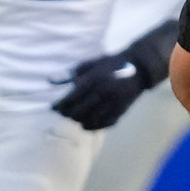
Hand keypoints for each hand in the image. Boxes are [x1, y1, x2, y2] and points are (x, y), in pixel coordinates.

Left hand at [53, 21, 175, 129]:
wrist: (138, 68)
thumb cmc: (111, 64)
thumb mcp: (91, 64)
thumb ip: (71, 73)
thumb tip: (51, 80)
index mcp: (93, 81)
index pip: (70, 99)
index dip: (59, 105)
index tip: (53, 107)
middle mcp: (101, 94)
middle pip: (78, 112)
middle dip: (68, 114)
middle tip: (64, 113)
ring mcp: (111, 105)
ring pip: (89, 121)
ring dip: (79, 121)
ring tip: (75, 117)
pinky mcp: (120, 112)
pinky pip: (103, 124)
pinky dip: (93, 126)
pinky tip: (87, 123)